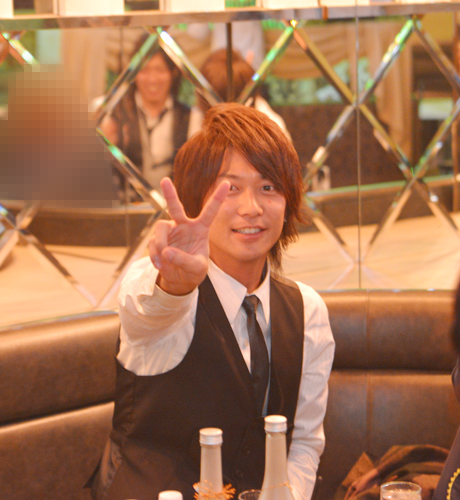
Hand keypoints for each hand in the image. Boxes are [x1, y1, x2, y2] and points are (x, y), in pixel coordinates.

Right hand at [149, 177, 228, 295]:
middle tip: (164, 180)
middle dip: (170, 194)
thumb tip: (166, 251)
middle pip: (176, 208)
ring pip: (160, 228)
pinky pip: (153, 243)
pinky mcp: (158, 239)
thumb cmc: (194, 271)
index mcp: (200, 229)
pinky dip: (155, 256)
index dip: (218, 197)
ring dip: (160, 244)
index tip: (227, 183)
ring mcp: (170, 231)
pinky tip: (161, 265)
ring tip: (164, 259)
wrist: (179, 279)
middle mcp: (184, 225)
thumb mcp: (197, 268)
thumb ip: (184, 261)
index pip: (210, 211)